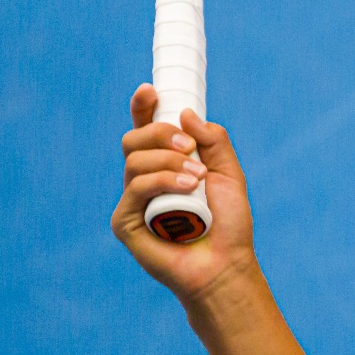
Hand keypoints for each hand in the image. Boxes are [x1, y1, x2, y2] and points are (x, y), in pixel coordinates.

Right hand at [112, 84, 256, 305]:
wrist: (226, 263)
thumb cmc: (228, 222)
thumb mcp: (229, 172)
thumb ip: (213, 140)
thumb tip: (185, 113)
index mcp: (166, 163)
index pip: (146, 128)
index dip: (142, 107)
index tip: (150, 91)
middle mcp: (145, 178)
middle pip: (133, 138)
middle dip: (160, 132)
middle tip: (189, 145)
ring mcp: (133, 200)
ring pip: (135, 160)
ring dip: (170, 161)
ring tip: (198, 178)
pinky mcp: (125, 221)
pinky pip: (135, 187)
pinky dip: (162, 181)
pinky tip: (187, 188)